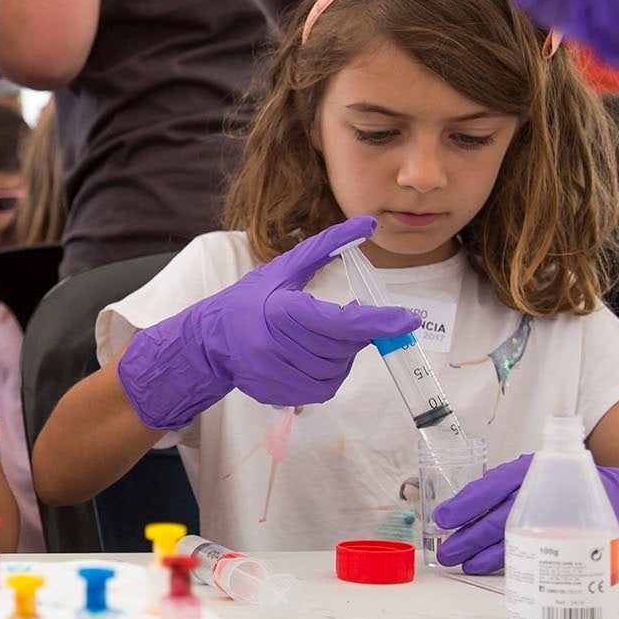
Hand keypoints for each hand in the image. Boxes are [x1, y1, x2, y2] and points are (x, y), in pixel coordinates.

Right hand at [117, 216, 420, 429]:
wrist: (210, 341)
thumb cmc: (250, 299)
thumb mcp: (284, 268)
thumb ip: (327, 245)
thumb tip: (368, 223)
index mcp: (280, 311)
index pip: (340, 321)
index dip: (377, 322)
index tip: (408, 320)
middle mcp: (275, 347)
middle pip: (341, 348)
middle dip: (354, 334)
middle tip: (348, 320)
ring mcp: (275, 375)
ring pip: (335, 372)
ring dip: (342, 356)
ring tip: (324, 339)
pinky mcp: (277, 395)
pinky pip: (322, 390)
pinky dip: (328, 374)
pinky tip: (313, 358)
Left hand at [434, 454, 618, 573]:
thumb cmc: (587, 492)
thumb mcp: (552, 481)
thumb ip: (518, 492)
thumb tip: (467, 514)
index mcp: (540, 470)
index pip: (496, 483)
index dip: (468, 501)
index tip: (442, 517)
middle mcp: (553, 489)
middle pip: (501, 514)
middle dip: (469, 535)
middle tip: (447, 551)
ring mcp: (571, 515)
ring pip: (519, 536)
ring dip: (487, 554)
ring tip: (465, 564)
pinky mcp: (587, 539)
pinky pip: (547, 554)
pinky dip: (521, 564)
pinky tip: (503, 571)